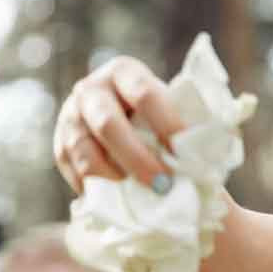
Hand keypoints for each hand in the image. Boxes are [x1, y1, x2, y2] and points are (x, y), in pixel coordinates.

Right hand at [53, 55, 183, 193]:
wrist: (131, 131)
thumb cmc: (162, 122)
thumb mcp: (175, 112)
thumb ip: (191, 123)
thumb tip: (212, 148)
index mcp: (124, 72)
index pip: (144, 93)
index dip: (165, 124)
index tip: (184, 153)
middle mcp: (91, 89)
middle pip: (108, 124)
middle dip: (137, 158)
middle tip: (163, 185)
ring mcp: (70, 117)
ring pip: (86, 151)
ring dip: (116, 178)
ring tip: (142, 196)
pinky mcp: (60, 147)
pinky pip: (75, 171)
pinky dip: (99, 189)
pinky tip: (121, 199)